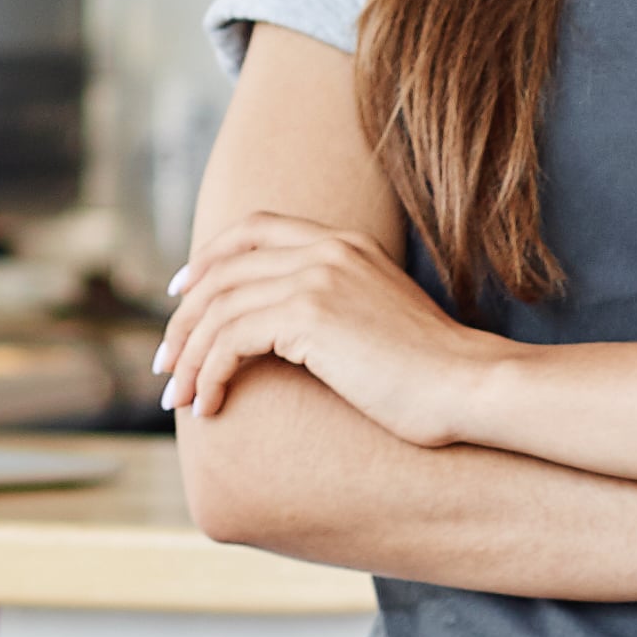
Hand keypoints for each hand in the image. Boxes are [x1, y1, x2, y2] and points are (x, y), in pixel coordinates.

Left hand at [156, 211, 508, 442]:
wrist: (472, 387)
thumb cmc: (432, 375)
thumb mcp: (376, 323)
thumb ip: (333, 310)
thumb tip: (284, 337)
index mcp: (343, 243)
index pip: (252, 230)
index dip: (207, 259)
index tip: (180, 294)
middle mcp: (326, 250)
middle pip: (222, 271)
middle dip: (183, 319)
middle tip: (165, 363)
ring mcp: (317, 278)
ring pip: (218, 310)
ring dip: (188, 357)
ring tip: (179, 398)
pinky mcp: (309, 316)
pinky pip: (230, 340)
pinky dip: (209, 374)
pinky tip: (210, 406)